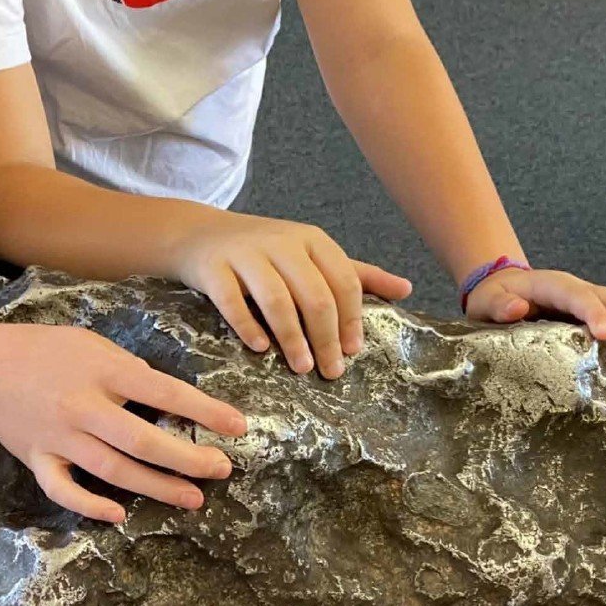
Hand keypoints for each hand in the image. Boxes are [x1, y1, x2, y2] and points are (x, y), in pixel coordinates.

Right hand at [0, 323, 248, 521]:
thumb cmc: (40, 348)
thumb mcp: (90, 343)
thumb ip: (128, 370)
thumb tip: (164, 397)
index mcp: (103, 371)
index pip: (166, 394)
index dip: (206, 412)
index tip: (238, 427)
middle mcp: (83, 406)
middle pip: (145, 441)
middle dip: (189, 459)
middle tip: (222, 469)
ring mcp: (58, 436)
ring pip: (114, 471)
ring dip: (157, 487)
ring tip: (193, 497)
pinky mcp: (36, 457)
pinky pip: (63, 489)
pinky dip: (89, 506)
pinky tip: (118, 515)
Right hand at [171, 213, 412, 378]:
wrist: (199, 235)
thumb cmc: (264, 253)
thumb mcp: (312, 256)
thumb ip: (356, 274)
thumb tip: (407, 290)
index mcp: (312, 240)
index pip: (343, 280)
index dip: (352, 318)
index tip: (354, 351)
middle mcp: (281, 243)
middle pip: (314, 293)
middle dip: (326, 337)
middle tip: (331, 371)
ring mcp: (245, 254)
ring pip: (276, 298)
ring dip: (292, 337)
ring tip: (301, 367)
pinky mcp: (214, 268)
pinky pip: (232, 301)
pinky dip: (248, 326)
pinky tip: (261, 348)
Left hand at [465, 268, 605, 370]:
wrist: (507, 291)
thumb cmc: (496, 300)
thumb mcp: (487, 302)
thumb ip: (498, 306)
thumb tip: (516, 308)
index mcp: (555, 286)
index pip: (579, 294)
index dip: (595, 312)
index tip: (604, 336)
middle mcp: (584, 291)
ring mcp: (600, 302)